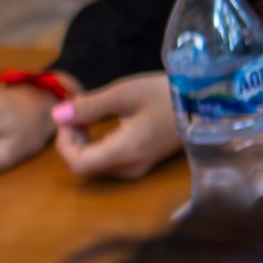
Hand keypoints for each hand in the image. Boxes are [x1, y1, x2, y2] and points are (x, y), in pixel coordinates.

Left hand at [51, 73, 180, 180]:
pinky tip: (100, 120)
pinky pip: (107, 159)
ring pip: (94, 163)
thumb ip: (88, 107)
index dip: (64, 141)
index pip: (78, 164)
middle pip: (84, 165)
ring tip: (88, 111)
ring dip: (82, 139)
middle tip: (77, 109)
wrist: (206, 100)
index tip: (69, 115)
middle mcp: (130, 168)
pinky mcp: (141, 163)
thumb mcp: (124, 94)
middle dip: (71, 138)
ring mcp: (137, 168)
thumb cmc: (166, 93)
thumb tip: (56, 115)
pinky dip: (95, 142)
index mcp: (127, 152)